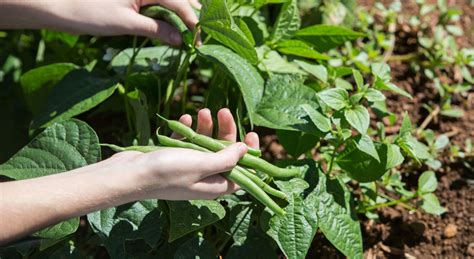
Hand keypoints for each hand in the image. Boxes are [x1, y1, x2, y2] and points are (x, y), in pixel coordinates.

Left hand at [0, 0, 200, 45]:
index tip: (198, 41)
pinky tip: (171, 23)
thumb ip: (156, 29)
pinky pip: (156, 1)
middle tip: (200, 34)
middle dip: (191, 13)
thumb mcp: (126, 23)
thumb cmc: (89, 13)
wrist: (58, 6)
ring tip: (191, 28)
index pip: (178, 2)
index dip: (192, 21)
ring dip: (180, 12)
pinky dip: (166, 12)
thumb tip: (180, 39)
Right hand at [112, 108, 259, 199]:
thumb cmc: (167, 172)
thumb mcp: (202, 165)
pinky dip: (188, 130)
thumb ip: (226, 159)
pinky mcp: (172, 158)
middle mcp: (203, 178)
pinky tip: (186, 119)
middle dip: (225, 132)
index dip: (250, 154)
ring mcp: (187, 168)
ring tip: (203, 111)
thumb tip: (245, 150)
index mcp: (214, 186)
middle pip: (223, 154)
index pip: (242, 173)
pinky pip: (186, 143)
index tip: (251, 133)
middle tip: (223, 111)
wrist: (129, 174)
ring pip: (204, 145)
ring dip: (206, 127)